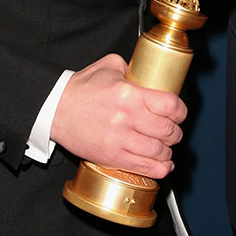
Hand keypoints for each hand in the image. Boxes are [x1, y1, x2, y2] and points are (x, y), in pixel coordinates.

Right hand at [50, 53, 186, 178]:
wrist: (55, 109)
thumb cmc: (80, 88)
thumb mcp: (109, 66)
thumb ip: (131, 67)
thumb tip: (146, 71)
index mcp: (130, 93)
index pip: (170, 105)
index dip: (181, 111)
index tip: (180, 112)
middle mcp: (127, 117)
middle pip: (168, 130)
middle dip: (176, 132)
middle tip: (174, 130)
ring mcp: (119, 139)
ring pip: (158, 151)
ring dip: (168, 151)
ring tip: (167, 147)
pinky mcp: (111, 156)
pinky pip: (143, 167)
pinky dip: (159, 169)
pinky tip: (164, 165)